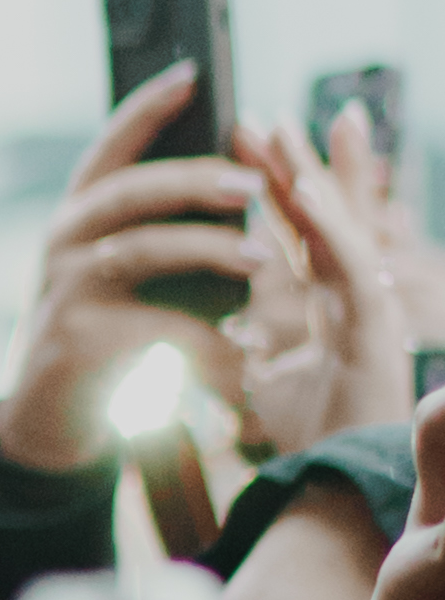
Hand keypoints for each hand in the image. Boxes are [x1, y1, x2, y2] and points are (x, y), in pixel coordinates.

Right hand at [0, 65, 258, 467]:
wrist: (51, 416)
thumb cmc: (103, 335)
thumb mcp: (123, 274)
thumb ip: (158, 231)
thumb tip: (237, 189)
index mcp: (79, 215)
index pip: (111, 145)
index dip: (149, 107)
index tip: (193, 74)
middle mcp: (64, 240)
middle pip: (130, 188)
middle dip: (196, 178)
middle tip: (253, 182)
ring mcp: (65, 286)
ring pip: (142, 247)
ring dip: (208, 248)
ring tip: (260, 258)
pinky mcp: (76, 335)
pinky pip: (150, 320)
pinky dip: (200, 332)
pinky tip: (234, 340)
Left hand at [231, 120, 416, 452]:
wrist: (334, 486)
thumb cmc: (310, 438)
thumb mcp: (266, 381)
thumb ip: (250, 349)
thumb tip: (223, 331)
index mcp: (328, 302)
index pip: (303, 230)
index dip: (280, 185)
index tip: (251, 141)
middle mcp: (353, 295)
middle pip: (327, 215)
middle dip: (297, 162)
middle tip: (266, 113)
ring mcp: (370, 307)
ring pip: (343, 227)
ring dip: (313, 176)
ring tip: (285, 130)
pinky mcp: (377, 328)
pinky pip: (353, 266)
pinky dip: (330, 228)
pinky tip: (306, 193)